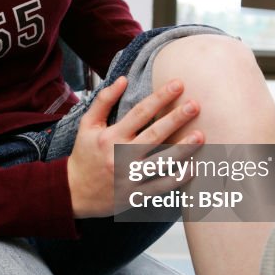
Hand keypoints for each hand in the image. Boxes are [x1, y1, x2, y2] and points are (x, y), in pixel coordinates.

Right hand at [66, 76, 203, 216]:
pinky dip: (178, 179)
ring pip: (161, 162)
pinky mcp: (135, 195)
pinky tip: (194, 167)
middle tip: (195, 105)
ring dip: (182, 148)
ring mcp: (129, 177)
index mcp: (110, 137)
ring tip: (201, 135)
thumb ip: (104, 100)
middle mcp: (120, 156)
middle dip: (176, 119)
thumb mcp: (87, 125)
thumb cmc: (84, 154)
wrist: (74, 193)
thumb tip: (124, 79)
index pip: (139, 112)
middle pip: (154, 134)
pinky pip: (161, 187)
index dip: (160, 97)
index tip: (179, 84)